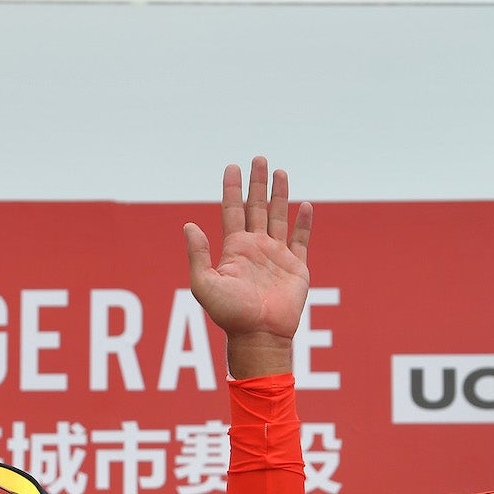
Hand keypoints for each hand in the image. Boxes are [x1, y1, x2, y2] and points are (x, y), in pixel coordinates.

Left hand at [183, 156, 312, 378]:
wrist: (259, 335)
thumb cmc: (230, 314)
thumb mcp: (204, 285)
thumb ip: (197, 255)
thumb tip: (188, 225)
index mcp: (234, 249)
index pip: (232, 211)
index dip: (232, 189)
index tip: (232, 166)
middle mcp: (255, 248)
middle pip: (256, 207)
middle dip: (257, 183)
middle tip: (258, 158)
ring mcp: (277, 256)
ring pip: (278, 217)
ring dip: (279, 194)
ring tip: (280, 171)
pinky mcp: (296, 267)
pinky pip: (301, 240)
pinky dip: (303, 223)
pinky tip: (304, 205)